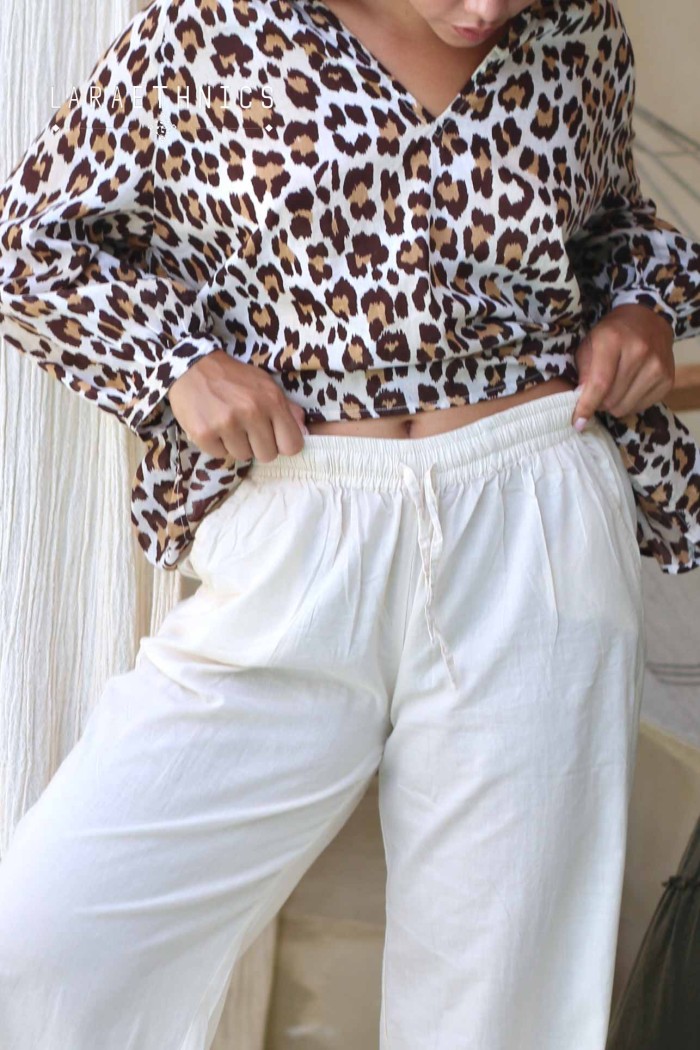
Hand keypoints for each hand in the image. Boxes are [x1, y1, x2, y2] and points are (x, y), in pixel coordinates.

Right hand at [168, 349, 307, 461]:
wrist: (192, 366)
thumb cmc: (233, 378)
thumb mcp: (265, 385)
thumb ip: (287, 408)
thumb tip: (304, 432)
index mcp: (271, 400)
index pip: (292, 445)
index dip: (283, 444)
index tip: (272, 437)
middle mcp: (251, 412)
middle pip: (267, 455)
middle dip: (258, 445)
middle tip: (246, 428)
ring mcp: (226, 424)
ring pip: (243, 456)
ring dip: (237, 444)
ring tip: (228, 424)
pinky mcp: (204, 434)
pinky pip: (220, 455)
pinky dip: (217, 444)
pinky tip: (213, 426)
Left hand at [572, 304, 674, 430]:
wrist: (648, 320)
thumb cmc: (611, 334)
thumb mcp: (589, 345)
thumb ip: (583, 372)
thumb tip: (581, 401)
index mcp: (613, 340)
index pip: (600, 383)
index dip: (586, 406)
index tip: (577, 422)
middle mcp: (639, 352)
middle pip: (612, 399)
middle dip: (598, 403)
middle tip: (596, 394)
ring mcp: (657, 366)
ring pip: (625, 407)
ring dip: (613, 405)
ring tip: (612, 389)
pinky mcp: (668, 379)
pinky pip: (641, 407)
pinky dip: (629, 403)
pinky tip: (628, 388)